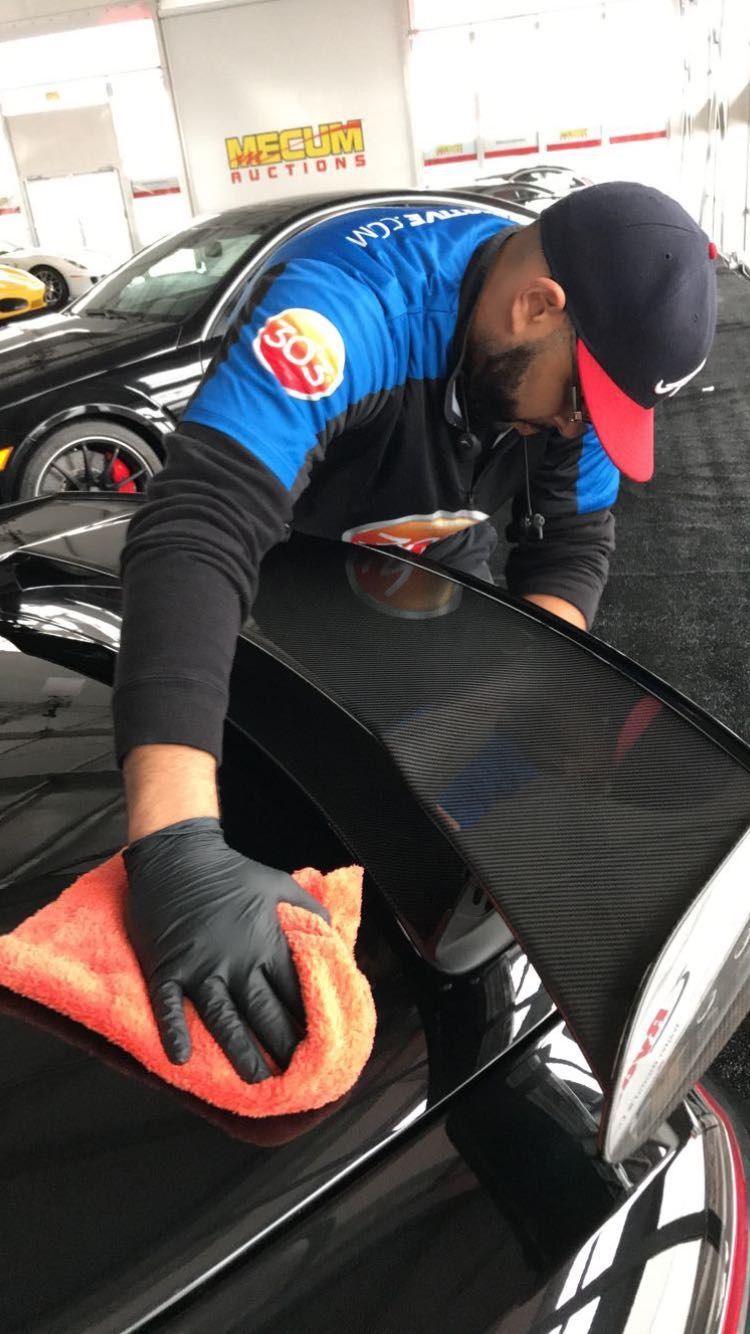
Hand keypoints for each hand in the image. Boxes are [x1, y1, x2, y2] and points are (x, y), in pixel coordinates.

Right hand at [124, 817, 329, 1081]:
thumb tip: (335, 945)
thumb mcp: (282, 885)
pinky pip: (169, 1007)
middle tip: (297, 1076)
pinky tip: (181, 1058)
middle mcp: (237, 960)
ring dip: (241, 1052)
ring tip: (255, 1079)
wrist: (179, 854)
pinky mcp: (168, 968)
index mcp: (268, 942)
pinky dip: (174, 1033)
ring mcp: (200, 966)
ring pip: (224, 1020)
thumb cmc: (233, 872)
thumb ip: (312, 915)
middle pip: (265, 1013)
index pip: (297, 991)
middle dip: (284, 1047)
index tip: (323, 1045)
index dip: (311, 1020)